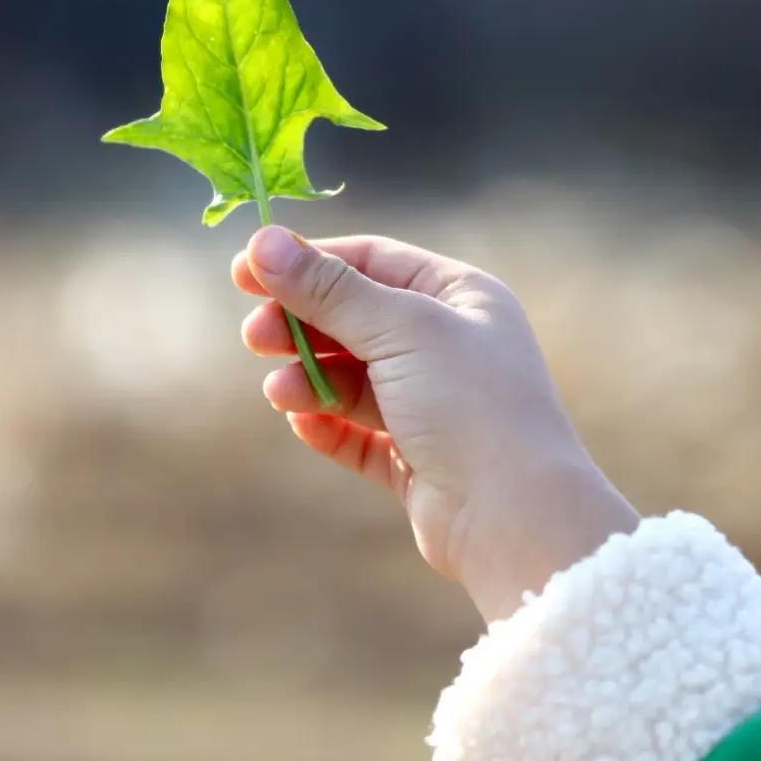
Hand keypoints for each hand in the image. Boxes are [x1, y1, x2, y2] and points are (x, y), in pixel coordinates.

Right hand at [234, 227, 638, 621]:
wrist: (516, 519)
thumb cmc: (471, 406)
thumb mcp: (399, 329)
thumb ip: (328, 289)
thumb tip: (262, 241)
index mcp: (461, 297)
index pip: (370, 261)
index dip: (306, 262)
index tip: (244, 271)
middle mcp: (451, 346)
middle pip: (355, 319)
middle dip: (301, 325)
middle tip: (254, 336)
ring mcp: (435, 405)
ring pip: (352, 378)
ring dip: (309, 379)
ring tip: (279, 393)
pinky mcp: (419, 460)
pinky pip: (359, 433)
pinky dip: (327, 425)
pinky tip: (302, 423)